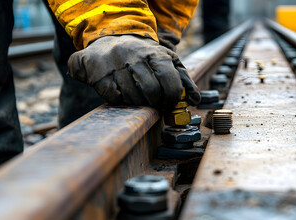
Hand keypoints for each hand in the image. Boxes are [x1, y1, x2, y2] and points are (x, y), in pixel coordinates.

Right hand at [68, 35, 199, 109]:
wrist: (109, 39)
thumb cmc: (143, 54)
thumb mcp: (165, 58)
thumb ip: (182, 77)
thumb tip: (195, 99)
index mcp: (155, 53)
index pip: (169, 82)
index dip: (172, 99)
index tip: (169, 105)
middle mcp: (135, 57)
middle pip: (151, 92)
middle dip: (155, 103)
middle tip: (155, 104)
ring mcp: (116, 65)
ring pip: (133, 97)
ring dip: (138, 103)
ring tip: (139, 98)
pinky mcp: (100, 76)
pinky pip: (115, 98)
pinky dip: (121, 100)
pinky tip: (122, 94)